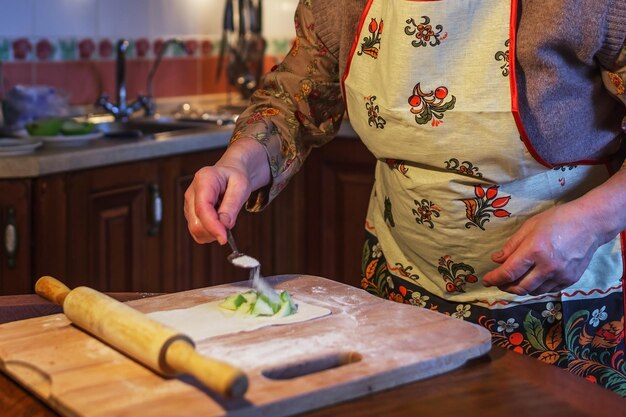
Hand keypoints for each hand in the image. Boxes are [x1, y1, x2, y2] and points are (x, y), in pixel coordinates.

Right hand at [184, 162, 251, 244]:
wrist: (229, 174)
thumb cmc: (235, 177)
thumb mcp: (241, 187)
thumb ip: (232, 206)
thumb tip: (225, 225)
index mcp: (204, 180)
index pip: (203, 209)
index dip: (212, 226)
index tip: (224, 238)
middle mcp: (192, 193)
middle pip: (196, 223)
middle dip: (215, 231)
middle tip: (230, 223)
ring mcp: (189, 204)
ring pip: (196, 230)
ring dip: (213, 232)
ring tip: (225, 217)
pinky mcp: (190, 214)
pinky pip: (198, 232)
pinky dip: (210, 233)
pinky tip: (218, 221)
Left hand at [482, 201, 604, 295]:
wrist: (590, 223)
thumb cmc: (557, 220)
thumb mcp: (529, 226)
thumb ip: (511, 245)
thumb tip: (496, 260)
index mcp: (534, 250)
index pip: (509, 272)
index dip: (494, 279)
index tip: (486, 280)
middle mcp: (548, 266)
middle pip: (520, 287)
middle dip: (505, 287)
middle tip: (498, 282)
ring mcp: (561, 275)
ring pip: (534, 292)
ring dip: (520, 289)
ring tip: (514, 282)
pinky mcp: (570, 280)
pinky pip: (548, 290)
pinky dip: (536, 288)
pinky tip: (532, 281)